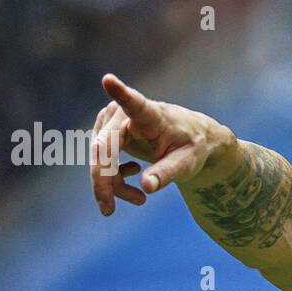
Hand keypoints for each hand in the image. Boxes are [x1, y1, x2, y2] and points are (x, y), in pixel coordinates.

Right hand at [89, 73, 236, 215]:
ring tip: (140, 199)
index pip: (134, 103)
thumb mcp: (186, 164)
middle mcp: (124, 113)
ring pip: (100, 159)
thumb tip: (146, 186)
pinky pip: (100, 161)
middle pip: (103, 148)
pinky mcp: (105, 130)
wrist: (191, 138)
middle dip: (103, 181)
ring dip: (113, 184)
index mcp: (150, 114)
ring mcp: (110, 119)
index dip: (120, 93)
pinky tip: (133, 176)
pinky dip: (113, 178)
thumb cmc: (191, 148)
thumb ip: (167, 174)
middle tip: (108, 210)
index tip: (109, 80)